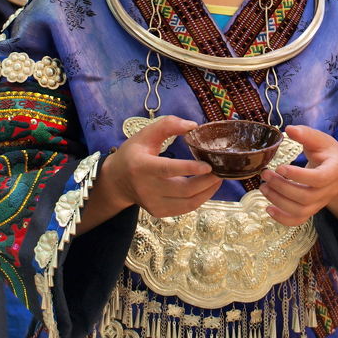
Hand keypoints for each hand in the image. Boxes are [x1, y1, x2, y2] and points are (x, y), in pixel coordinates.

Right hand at [79, 116, 221, 231]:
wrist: (116, 182)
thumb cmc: (133, 153)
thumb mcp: (145, 134)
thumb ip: (168, 125)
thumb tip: (193, 126)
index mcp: (141, 166)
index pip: (167, 169)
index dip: (189, 169)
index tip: (208, 165)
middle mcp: (147, 189)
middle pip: (182, 190)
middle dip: (206, 182)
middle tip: (221, 170)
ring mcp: (153, 204)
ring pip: (187, 203)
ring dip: (207, 192)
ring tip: (218, 178)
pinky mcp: (159, 212)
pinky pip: (185, 209)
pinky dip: (200, 199)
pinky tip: (207, 188)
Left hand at [258, 125, 337, 226]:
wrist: (336, 168)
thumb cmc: (326, 151)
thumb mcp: (319, 139)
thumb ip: (305, 134)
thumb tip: (289, 130)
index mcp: (334, 171)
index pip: (318, 179)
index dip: (298, 176)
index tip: (280, 167)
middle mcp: (329, 191)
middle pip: (306, 197)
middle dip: (282, 187)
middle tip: (265, 174)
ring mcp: (320, 203)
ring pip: (301, 211)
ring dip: (279, 201)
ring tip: (263, 187)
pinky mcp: (311, 209)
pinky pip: (298, 220)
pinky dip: (282, 218)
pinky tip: (268, 208)